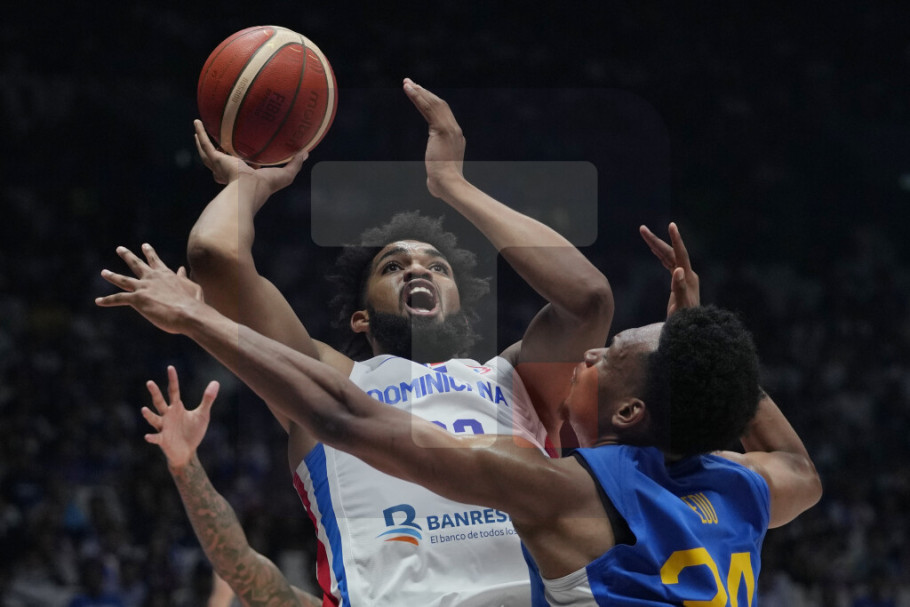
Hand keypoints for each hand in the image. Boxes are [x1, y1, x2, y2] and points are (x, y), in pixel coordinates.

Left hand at [95, 244, 204, 333]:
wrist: (188, 313)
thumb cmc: (194, 302)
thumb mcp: (192, 287)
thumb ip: (184, 278)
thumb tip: (182, 269)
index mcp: (166, 274)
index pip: (155, 261)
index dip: (150, 253)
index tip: (145, 246)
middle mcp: (152, 277)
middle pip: (136, 264)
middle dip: (127, 256)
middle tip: (120, 249)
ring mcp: (143, 287)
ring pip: (123, 279)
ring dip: (112, 275)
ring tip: (104, 272)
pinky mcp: (137, 299)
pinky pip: (118, 298)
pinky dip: (108, 300)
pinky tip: (98, 301)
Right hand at [142, 366, 218, 467]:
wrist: (187, 452)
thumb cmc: (193, 432)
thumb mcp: (202, 414)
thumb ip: (208, 399)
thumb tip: (216, 382)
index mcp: (176, 408)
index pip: (173, 390)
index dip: (173, 380)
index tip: (170, 367)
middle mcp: (167, 415)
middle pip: (160, 402)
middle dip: (155, 393)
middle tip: (150, 382)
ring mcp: (164, 427)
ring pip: (154, 419)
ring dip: (149, 415)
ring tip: (144, 410)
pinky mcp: (163, 440)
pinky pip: (156, 438)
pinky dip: (152, 437)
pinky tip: (148, 436)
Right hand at [194, 119, 307, 193]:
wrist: (248, 190)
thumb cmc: (266, 186)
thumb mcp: (285, 175)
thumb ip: (295, 164)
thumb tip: (306, 153)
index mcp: (245, 176)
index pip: (244, 169)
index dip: (247, 163)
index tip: (250, 156)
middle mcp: (230, 171)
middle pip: (222, 161)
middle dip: (220, 153)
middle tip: (219, 142)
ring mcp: (220, 165)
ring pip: (208, 152)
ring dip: (203, 141)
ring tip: (198, 130)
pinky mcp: (215, 160)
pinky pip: (205, 144)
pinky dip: (200, 133)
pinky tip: (197, 122)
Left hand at [402, 78, 465, 197]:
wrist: (449, 185)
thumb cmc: (443, 186)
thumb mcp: (439, 175)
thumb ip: (436, 173)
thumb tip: (432, 184)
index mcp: (455, 138)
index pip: (443, 115)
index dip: (430, 103)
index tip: (420, 96)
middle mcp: (455, 130)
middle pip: (440, 105)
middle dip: (424, 93)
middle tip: (410, 83)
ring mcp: (450, 129)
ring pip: (434, 104)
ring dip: (419, 91)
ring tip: (407, 83)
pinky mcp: (442, 129)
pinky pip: (428, 108)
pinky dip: (418, 97)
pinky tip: (409, 89)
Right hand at [639, 222, 699, 316]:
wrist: (690, 328)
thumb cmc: (685, 320)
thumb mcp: (681, 306)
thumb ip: (680, 288)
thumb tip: (678, 270)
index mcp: (688, 277)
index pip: (680, 254)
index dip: (675, 239)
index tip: (671, 225)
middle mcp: (687, 274)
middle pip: (671, 252)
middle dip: (656, 240)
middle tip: (642, 229)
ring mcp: (683, 277)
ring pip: (668, 256)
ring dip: (656, 245)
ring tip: (644, 234)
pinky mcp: (678, 281)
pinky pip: (668, 263)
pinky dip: (660, 255)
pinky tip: (654, 250)